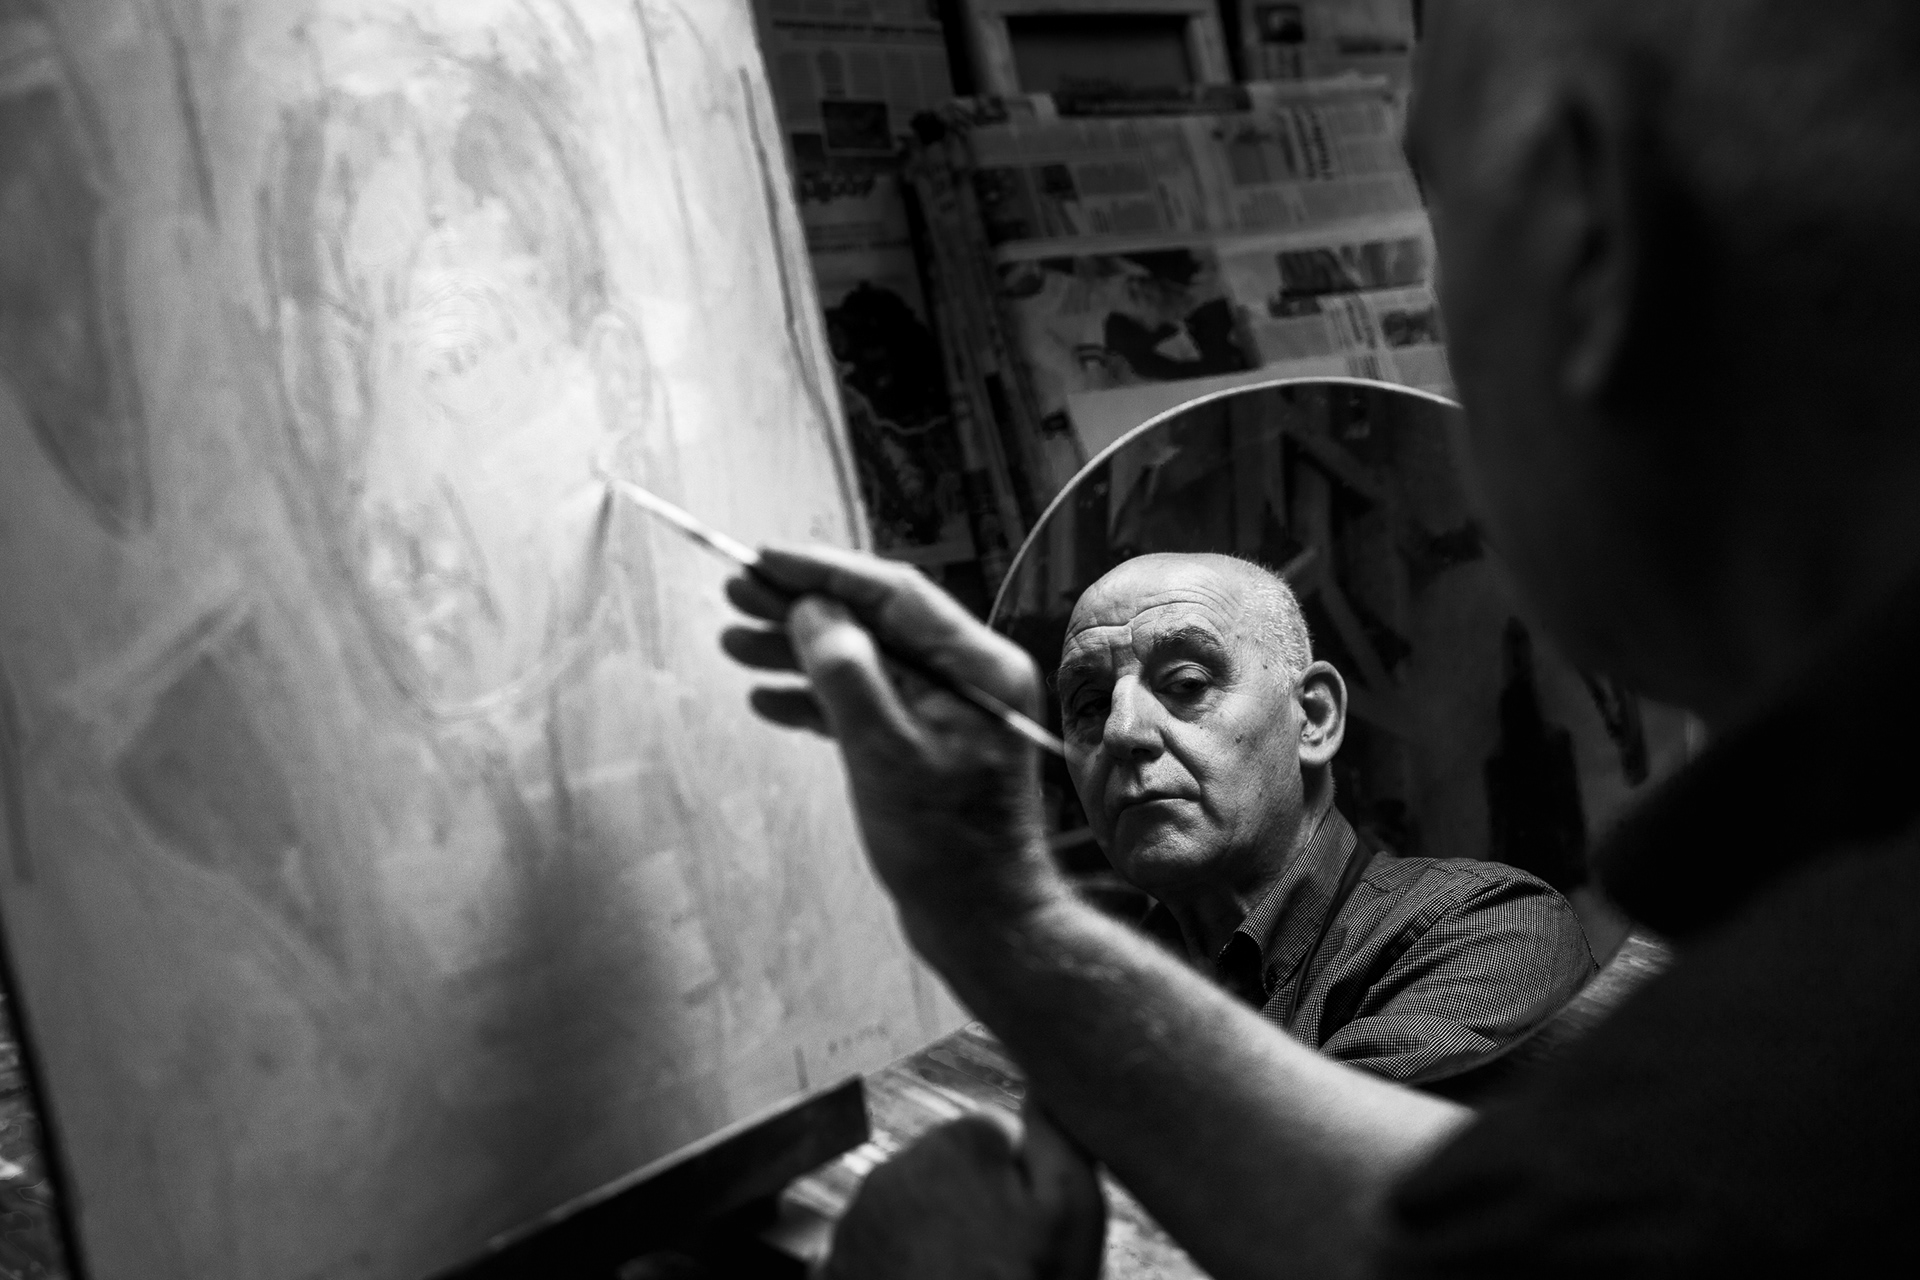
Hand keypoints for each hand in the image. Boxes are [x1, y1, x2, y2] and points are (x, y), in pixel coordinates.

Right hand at [720, 544, 1061, 936]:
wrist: (983, 922)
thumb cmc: (943, 846)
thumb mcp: (883, 753)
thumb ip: (847, 674)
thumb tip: (815, 611)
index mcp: (979, 667)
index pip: (893, 595)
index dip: (823, 572)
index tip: (763, 557)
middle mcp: (970, 679)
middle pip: (874, 623)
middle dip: (802, 607)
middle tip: (734, 590)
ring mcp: (948, 713)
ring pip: (863, 663)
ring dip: (798, 652)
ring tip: (732, 641)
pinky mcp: (926, 747)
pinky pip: (866, 705)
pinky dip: (816, 700)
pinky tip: (765, 698)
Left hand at [821, 1101, 1106, 1279]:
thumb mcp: (1073, 1212)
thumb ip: (1057, 1133)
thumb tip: (1041, 1084)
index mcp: (957, 1143)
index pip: (993, 1138)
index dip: (1019, 1185)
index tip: (1025, 1231)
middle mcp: (894, 1167)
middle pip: (945, 1175)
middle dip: (969, 1209)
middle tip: (996, 1266)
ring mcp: (855, 1221)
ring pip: (908, 1215)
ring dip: (930, 1242)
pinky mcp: (830, 1270)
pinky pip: (873, 1255)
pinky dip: (893, 1274)